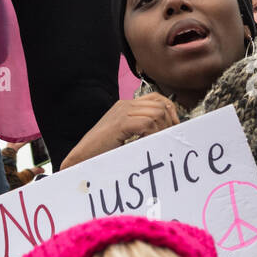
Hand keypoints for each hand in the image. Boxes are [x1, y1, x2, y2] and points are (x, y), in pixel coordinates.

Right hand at [60, 94, 178, 168]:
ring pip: (156, 113)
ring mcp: (122, 112)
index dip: (170, 111)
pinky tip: (149, 145)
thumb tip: (165, 136)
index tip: (175, 128)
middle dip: (170, 122)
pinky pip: (147, 124)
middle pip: (160, 105)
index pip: (156, 98)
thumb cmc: (102, 152)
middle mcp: (125, 105)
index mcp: (126, 106)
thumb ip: (141, 132)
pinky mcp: (120, 123)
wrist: (81, 157)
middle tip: (169, 139)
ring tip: (160, 143)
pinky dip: (153, 134)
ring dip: (163, 130)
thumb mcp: (125, 137)